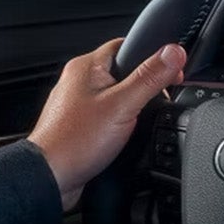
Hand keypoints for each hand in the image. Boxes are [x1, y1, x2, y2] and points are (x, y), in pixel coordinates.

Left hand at [29, 39, 187, 210]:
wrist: (50, 178)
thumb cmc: (75, 142)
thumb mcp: (123, 105)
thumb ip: (150, 77)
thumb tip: (173, 52)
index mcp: (87, 66)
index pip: (127, 45)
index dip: (153, 55)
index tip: (171, 73)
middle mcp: (79, 81)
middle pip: (124, 71)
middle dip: (143, 86)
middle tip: (154, 101)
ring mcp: (77, 103)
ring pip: (116, 95)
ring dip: (131, 106)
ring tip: (137, 121)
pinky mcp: (79, 123)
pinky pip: (107, 114)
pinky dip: (119, 122)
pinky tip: (123, 135)